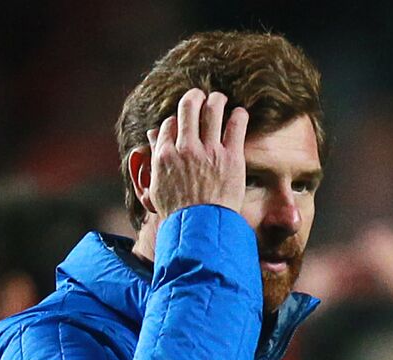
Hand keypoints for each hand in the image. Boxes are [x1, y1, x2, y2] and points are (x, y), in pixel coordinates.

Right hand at [145, 89, 248, 217]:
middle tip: (200, 95)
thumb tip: (152, 134)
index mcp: (165, 155)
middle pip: (188, 108)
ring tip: (220, 98)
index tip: (184, 121)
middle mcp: (186, 149)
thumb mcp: (157, 187)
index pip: (170, 123)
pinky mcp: (231, 158)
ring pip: (212, 110)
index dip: (177, 119)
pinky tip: (240, 113)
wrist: (201, 230)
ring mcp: (209, 152)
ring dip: (217, 99)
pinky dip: (238, 115)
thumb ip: (155, 158)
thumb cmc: (179, 212)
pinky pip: (236, 126)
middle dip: (194, 97)